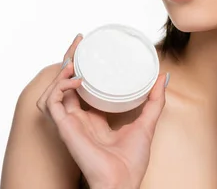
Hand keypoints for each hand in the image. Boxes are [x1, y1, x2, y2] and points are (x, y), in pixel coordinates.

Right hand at [36, 34, 168, 188]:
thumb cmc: (132, 160)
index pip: (83, 87)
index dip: (83, 67)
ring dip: (62, 71)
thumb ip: (155, 100)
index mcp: (94, 117)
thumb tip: (163, 77)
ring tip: (75, 57)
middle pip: (66, 83)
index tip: (91, 48)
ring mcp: (70, 123)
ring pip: (55, 90)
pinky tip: (76, 80)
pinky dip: (60, 88)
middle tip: (80, 41)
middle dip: (70, 60)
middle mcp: (79, 118)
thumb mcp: (147, 122)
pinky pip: (53, 104)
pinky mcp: (65, 129)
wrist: (123, 181)